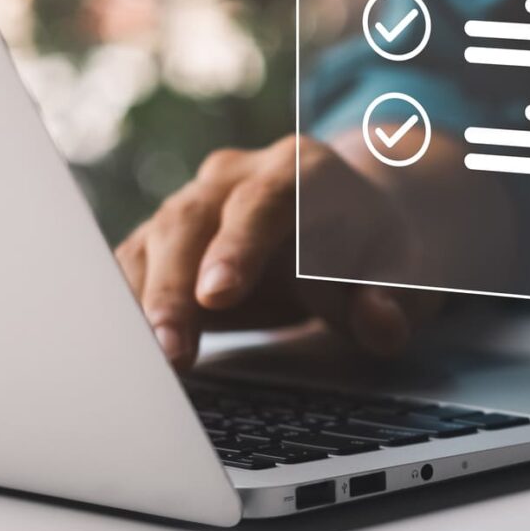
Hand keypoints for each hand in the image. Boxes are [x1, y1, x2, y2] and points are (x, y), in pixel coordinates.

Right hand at [115, 134, 438, 369]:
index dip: (237, 246)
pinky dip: (128, 305)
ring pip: (155, 240)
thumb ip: (391, 301)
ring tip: (145, 361)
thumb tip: (379, 321)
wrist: (352, 229)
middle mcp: (240, 174)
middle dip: (176, 286)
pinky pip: (138, 263)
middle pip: (193, 219)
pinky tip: (128, 348)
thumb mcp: (401, 276)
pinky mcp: (170, 236)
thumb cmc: (374, 256)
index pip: (263, 202)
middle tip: (170, 348)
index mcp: (303, 170)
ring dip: (144, 302)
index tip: (217, 295)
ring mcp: (199, 201)